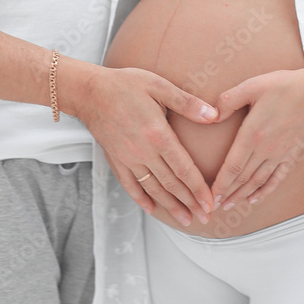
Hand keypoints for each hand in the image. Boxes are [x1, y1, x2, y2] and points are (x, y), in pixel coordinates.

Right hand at [79, 66, 217, 225]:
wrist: (89, 92)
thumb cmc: (125, 84)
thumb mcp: (159, 86)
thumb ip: (187, 102)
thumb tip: (213, 114)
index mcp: (158, 135)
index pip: (184, 169)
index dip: (199, 189)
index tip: (210, 203)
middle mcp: (143, 152)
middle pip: (171, 184)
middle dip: (190, 203)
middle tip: (205, 218)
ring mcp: (128, 159)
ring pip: (153, 189)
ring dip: (171, 206)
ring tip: (186, 219)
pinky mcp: (116, 160)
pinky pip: (130, 186)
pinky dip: (141, 199)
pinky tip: (152, 209)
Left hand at [211, 69, 303, 209]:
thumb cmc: (283, 86)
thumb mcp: (250, 86)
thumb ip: (228, 101)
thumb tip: (212, 116)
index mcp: (252, 134)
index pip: (232, 166)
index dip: (220, 183)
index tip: (210, 194)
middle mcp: (265, 149)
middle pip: (242, 178)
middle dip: (227, 193)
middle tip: (213, 206)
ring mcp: (279, 154)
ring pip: (257, 181)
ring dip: (242, 195)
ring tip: (230, 204)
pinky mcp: (291, 154)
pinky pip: (276, 178)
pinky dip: (265, 191)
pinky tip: (256, 198)